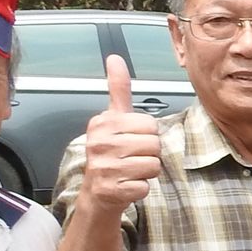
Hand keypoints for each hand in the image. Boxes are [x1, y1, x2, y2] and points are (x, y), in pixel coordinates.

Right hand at [78, 56, 163, 212]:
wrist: (97, 193)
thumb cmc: (110, 154)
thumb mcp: (113, 120)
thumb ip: (118, 90)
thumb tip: (115, 58)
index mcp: (102, 123)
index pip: (149, 124)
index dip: (147, 135)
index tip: (131, 139)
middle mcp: (99, 143)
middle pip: (154, 144)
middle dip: (150, 154)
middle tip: (132, 158)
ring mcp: (104, 167)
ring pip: (153, 165)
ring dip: (147, 171)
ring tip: (129, 171)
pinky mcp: (111, 189)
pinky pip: (146, 186)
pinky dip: (141, 188)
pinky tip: (126, 186)